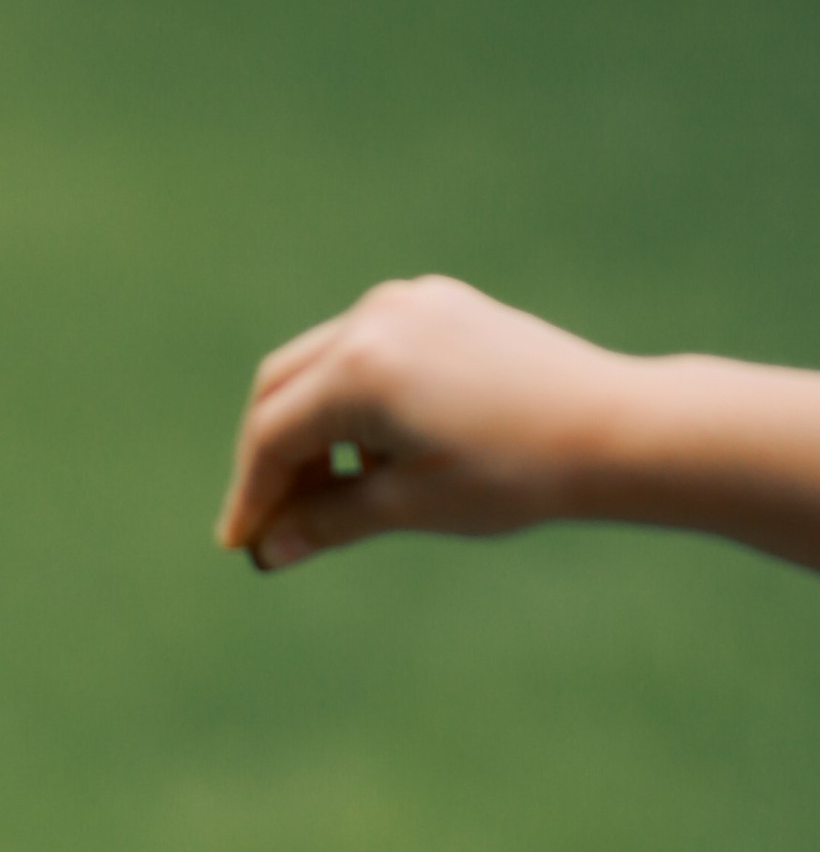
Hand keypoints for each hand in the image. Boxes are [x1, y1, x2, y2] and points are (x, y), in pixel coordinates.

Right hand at [216, 275, 635, 570]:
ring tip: (330, 498)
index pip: (272, 435)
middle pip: (281, 388)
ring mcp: (409, 302)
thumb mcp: (408, 505)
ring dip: (309, 430)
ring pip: (321, 367)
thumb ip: (327, 521)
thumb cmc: (512, 473)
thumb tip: (268, 549)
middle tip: (271, 521)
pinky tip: (375, 455)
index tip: (242, 544)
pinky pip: (367, 351)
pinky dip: (351, 403)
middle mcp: (376, 319)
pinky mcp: (439, 305)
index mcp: (361, 369)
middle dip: (268, 457)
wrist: (609, 427)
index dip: (250, 495)